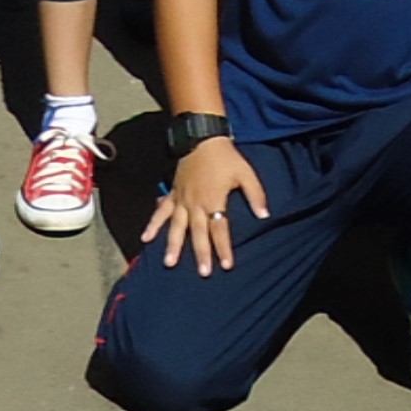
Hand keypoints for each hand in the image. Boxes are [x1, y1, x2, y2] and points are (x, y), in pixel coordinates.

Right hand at [147, 139, 265, 272]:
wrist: (202, 137)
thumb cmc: (226, 157)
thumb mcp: (245, 173)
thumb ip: (255, 195)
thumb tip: (265, 215)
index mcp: (213, 199)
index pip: (220, 228)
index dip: (224, 247)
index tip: (226, 265)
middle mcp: (195, 203)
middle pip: (198, 232)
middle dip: (201, 253)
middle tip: (203, 272)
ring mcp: (181, 199)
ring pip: (176, 226)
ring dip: (173, 245)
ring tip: (169, 263)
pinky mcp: (173, 193)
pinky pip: (161, 211)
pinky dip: (153, 224)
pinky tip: (145, 238)